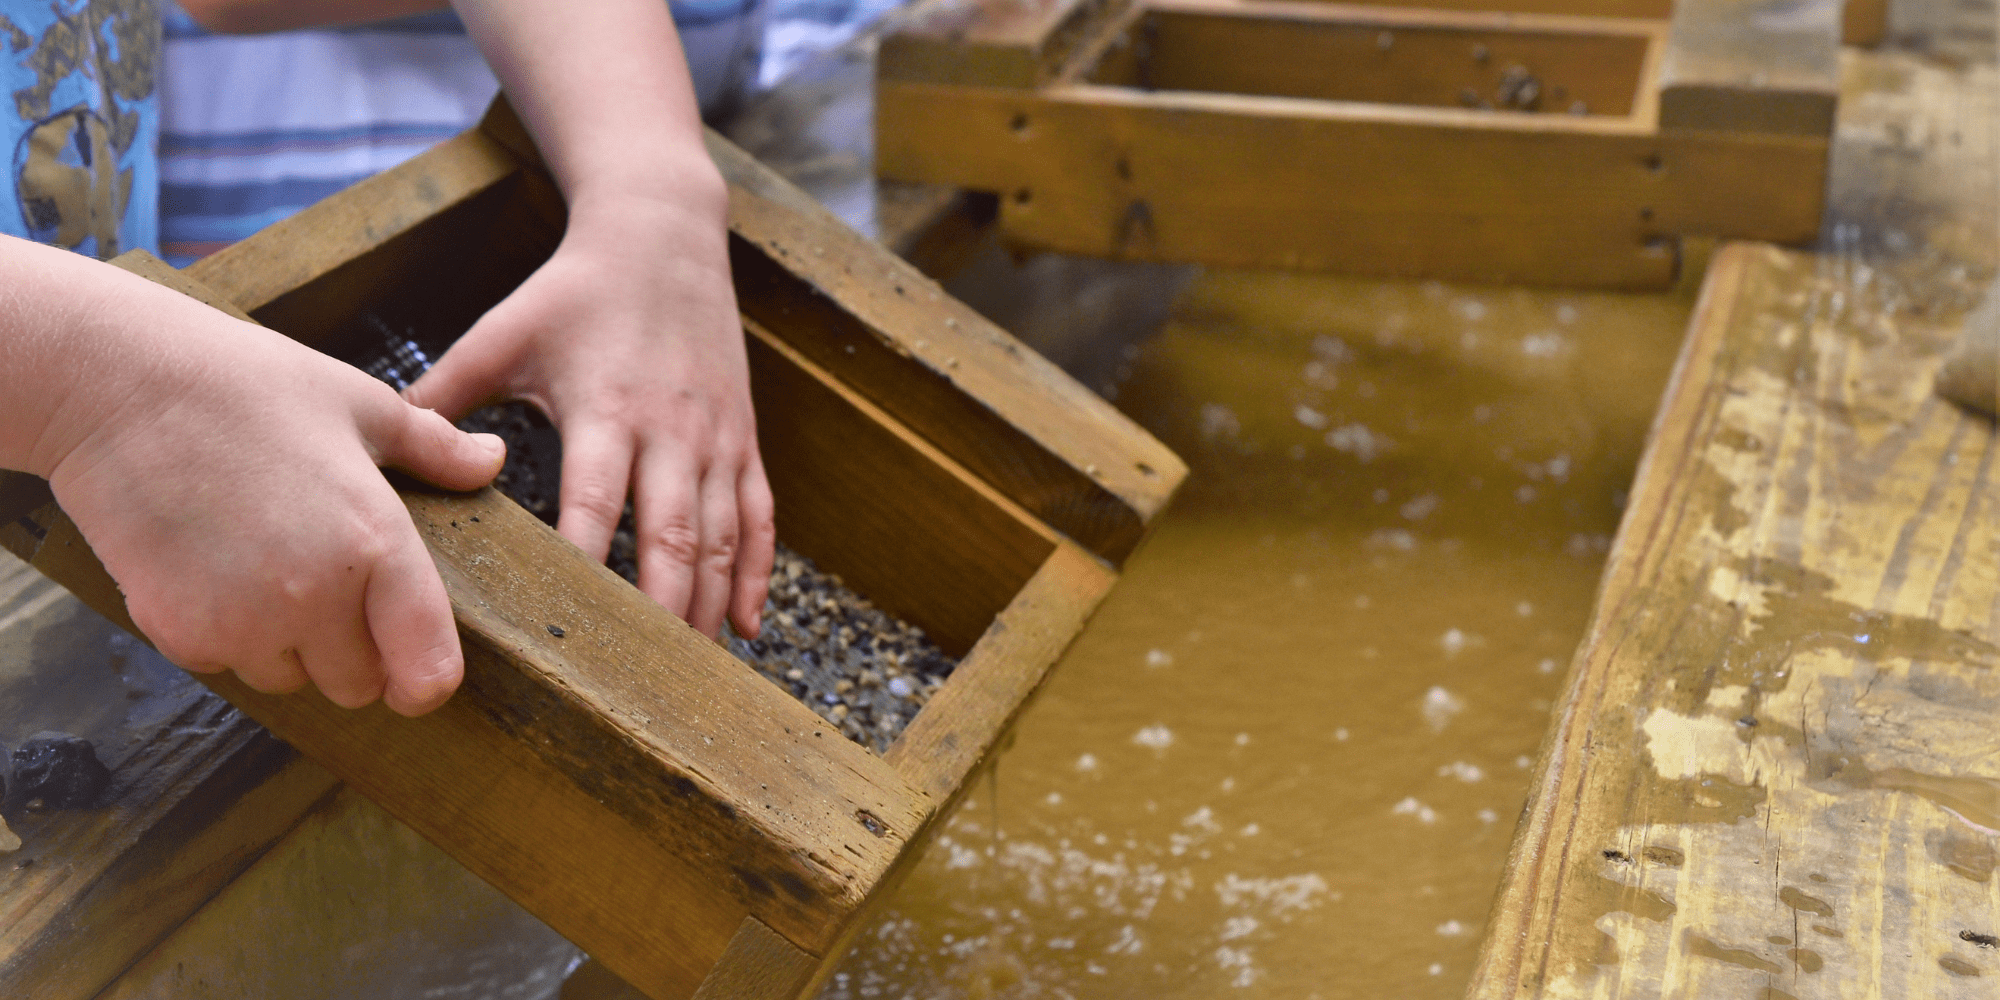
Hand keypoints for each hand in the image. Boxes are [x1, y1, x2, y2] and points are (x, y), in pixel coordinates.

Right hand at [42, 292, 503, 715]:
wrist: (116, 384)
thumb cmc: (246, 384)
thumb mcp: (361, 405)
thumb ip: (434, 449)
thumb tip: (490, 460)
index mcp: (375, 545)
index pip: (426, 671)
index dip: (425, 677)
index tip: (415, 665)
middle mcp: (313, 598)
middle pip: (357, 685)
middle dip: (352, 650)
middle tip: (327, 582)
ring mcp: (241, 622)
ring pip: (290, 679)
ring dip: (287, 644)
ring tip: (263, 560)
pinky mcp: (178, 631)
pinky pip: (223, 663)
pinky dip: (224, 633)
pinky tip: (212, 564)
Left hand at [405, 185, 775, 639]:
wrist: (664, 233)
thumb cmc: (573, 290)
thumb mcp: (503, 331)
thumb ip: (446, 393)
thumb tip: (382, 446)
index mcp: (604, 407)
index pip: (595, 504)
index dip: (585, 567)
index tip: (566, 627)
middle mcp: (669, 429)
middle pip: (670, 536)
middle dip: (658, 612)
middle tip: (639, 682)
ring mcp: (716, 438)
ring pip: (720, 538)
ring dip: (706, 607)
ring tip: (688, 673)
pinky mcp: (743, 439)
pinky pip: (759, 519)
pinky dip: (755, 576)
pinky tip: (745, 628)